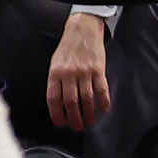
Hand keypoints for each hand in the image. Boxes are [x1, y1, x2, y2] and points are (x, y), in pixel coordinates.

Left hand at [47, 11, 112, 132]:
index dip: (56, 112)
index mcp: (55, 72)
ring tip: (90, 122)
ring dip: (89, 113)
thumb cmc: (67, 49)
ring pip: (86, 99)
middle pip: (71, 101)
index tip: (61, 123)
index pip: (53, 97)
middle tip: (78, 127)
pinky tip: (104, 110)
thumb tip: (58, 103)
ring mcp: (84, 72)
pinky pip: (101, 90)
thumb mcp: (55, 62)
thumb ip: (56, 81)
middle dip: (74, 117)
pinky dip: (103, 102)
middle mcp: (68, 73)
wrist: (82, 30)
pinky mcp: (98, 70)